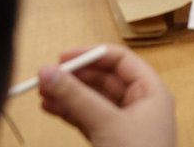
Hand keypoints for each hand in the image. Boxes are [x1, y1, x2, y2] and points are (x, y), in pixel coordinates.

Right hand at [38, 44, 174, 146]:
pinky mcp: (111, 142)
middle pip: (104, 79)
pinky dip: (69, 113)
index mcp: (152, 92)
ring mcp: (125, 125)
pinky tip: (50, 108)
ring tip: (41, 93)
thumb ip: (77, 97)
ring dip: (68, 95)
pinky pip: (87, 119)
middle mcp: (140, 105)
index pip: (121, 61)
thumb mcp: (106, 124)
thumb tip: (49, 71)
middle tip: (46, 76)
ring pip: (93, 101)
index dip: (92, 55)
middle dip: (75, 77)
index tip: (62, 57)